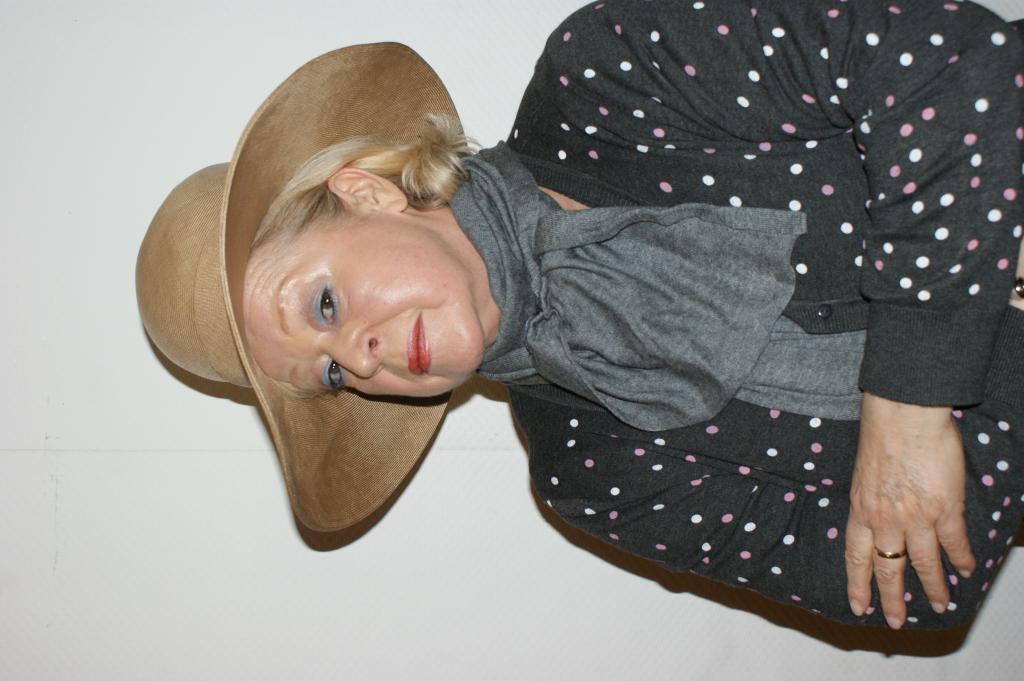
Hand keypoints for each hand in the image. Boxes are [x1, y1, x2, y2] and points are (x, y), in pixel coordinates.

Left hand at [845, 392, 975, 628]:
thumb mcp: (862, 473)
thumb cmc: (881, 434)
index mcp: (861, 510)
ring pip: (924, 563)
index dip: (858, 584)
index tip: (859, 606)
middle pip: (888, 569)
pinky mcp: (945, 508)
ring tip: (940, 605)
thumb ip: (869, 497)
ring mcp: (916, 517)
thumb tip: (873, 510)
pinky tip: (966, 569)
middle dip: (891, 599)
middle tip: (896, 623)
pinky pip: (954, 542)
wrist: (903, 415)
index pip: (856, 558)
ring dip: (933, 587)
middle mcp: (885, 520)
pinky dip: (961, 558)